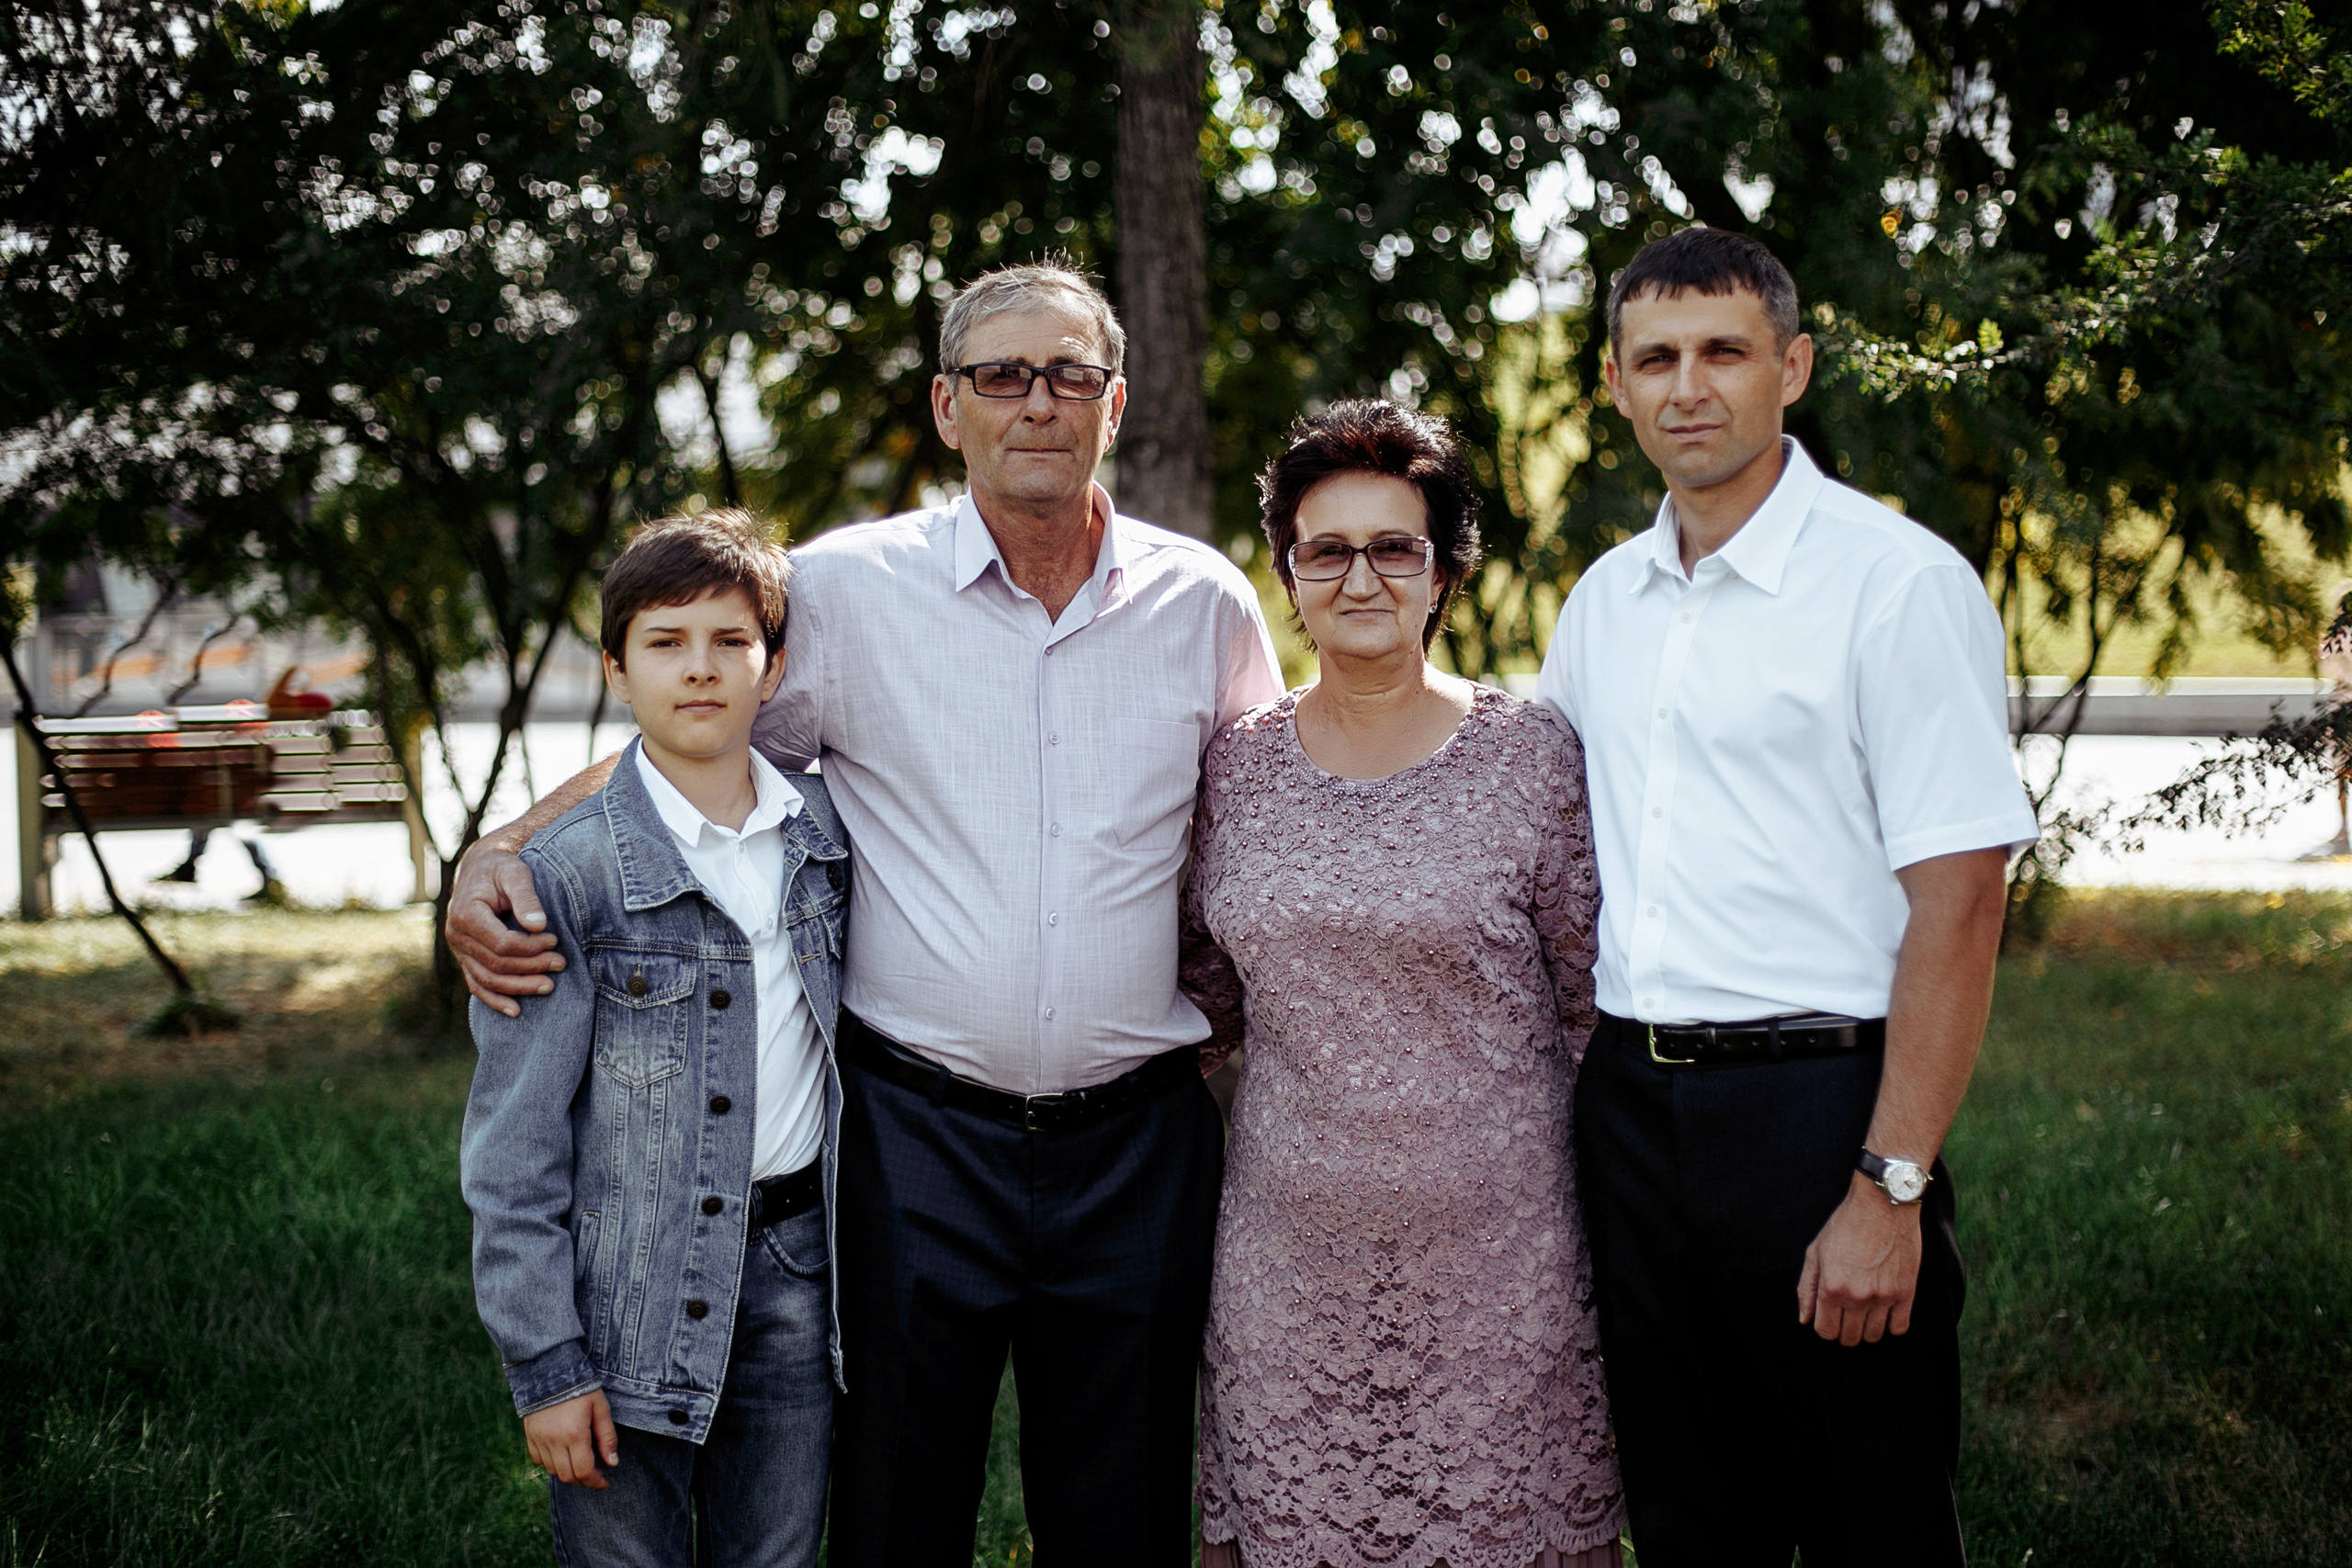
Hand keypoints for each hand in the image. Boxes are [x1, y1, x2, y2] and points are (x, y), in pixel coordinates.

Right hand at [446, 843, 562, 1016]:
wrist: (481, 871)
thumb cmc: (501, 870)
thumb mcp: (515, 873)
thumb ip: (526, 897)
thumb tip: (539, 925)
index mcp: (466, 914)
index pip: (501, 943)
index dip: (530, 947)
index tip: (555, 941)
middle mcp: (457, 935)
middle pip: (496, 964)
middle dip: (531, 967)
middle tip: (561, 963)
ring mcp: (459, 950)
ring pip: (487, 980)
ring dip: (519, 987)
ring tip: (549, 986)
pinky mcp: (465, 959)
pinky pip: (477, 985)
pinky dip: (495, 1000)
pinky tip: (516, 1011)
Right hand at [523, 1389, 618, 1487]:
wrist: (550, 1370)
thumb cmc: (581, 1388)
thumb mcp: (600, 1408)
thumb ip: (607, 1437)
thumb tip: (612, 1463)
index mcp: (574, 1434)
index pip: (584, 1471)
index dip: (596, 1482)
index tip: (605, 1483)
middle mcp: (554, 1441)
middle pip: (567, 1476)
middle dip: (583, 1481)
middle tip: (595, 1476)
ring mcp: (539, 1439)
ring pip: (553, 1471)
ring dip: (568, 1473)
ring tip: (581, 1465)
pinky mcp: (529, 1436)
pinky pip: (538, 1460)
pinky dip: (551, 1464)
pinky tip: (563, 1456)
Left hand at [1796, 1172, 1922, 1345]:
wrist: (1883, 1204)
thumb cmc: (1846, 1225)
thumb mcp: (1816, 1251)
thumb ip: (1807, 1288)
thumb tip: (1805, 1319)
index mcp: (1832, 1287)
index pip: (1825, 1331)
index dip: (1825, 1328)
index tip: (1829, 1319)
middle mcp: (1857, 1296)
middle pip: (1850, 1338)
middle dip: (1844, 1331)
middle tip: (1847, 1316)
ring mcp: (1883, 1296)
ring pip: (1874, 1336)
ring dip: (1867, 1330)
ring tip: (1865, 1313)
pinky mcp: (1906, 1292)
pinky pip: (1899, 1328)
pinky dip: (1891, 1325)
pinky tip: (1885, 1312)